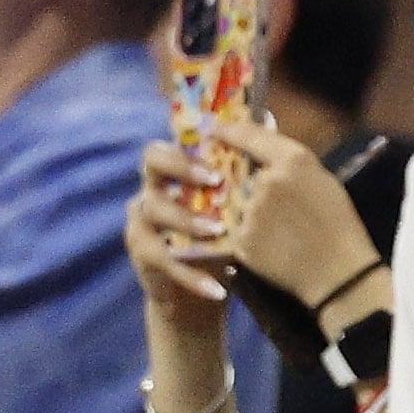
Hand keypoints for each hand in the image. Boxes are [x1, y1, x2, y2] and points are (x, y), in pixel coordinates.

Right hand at [125, 140, 235, 330]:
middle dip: (182, 165)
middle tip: (214, 178)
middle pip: (152, 160)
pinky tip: (219, 288)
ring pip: (155, 208)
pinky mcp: (142, 254)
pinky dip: (192, 274)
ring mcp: (142, 221)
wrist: (203, 292)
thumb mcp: (235, 207)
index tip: (220, 142)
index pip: (175, 138)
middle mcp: (153, 188)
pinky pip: (163, 259)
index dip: (192, 137)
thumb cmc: (223, 238)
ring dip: (188, 219)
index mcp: (175, 172)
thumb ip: (244, 169)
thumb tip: (271, 120)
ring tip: (219, 231)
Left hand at [199, 116, 383, 316]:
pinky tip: (270, 244)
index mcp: (293, 160)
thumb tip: (263, 150)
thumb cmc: (339, 223)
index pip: (251, 136)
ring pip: (239, 202)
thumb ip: (291, 162)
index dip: (230, 130)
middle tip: (268, 200)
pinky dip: (248, 234)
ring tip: (276, 228)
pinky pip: (237, 228)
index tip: (216, 128)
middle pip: (243, 173)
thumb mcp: (323, 180)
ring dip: (248, 210)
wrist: (338, 272)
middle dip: (247, 182)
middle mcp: (266, 181)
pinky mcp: (241, 239)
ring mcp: (251, 211)